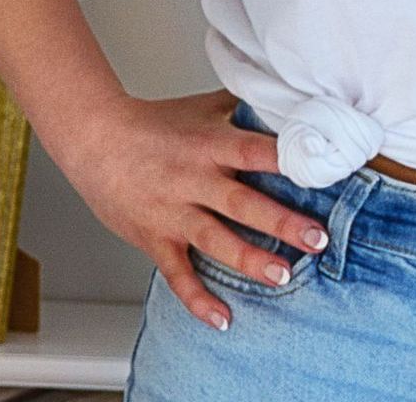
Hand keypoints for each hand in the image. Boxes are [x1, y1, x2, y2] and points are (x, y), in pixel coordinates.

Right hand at [58, 86, 330, 331]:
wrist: (96, 139)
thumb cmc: (155, 123)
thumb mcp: (204, 107)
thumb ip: (244, 107)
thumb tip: (287, 97)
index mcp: (211, 144)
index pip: (254, 151)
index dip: (287, 162)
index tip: (320, 173)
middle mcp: (194, 180)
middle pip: (242, 203)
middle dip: (282, 223)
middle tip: (317, 239)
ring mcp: (173, 213)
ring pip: (215, 241)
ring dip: (250, 260)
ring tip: (283, 276)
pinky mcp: (155, 239)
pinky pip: (178, 275)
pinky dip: (198, 300)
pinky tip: (223, 319)